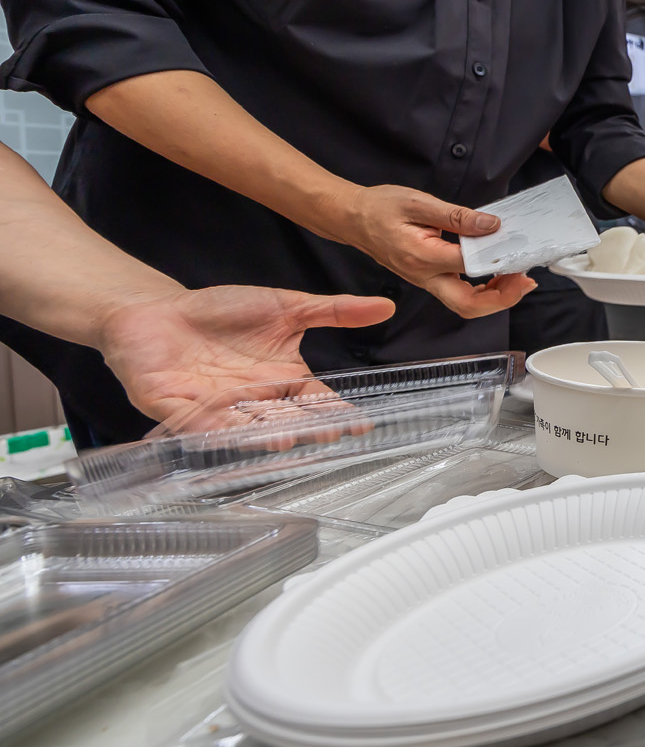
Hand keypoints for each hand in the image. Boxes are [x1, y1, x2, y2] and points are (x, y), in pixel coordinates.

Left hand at [96, 286, 395, 426]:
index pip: (316, 401)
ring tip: (286, 440)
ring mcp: (218, 410)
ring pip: (247, 428)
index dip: (337, 414)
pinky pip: (197, 424)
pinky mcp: (178, 411)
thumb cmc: (220, 312)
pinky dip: (212, 429)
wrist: (156, 312)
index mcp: (282, 379)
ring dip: (264, 436)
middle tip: (327, 435)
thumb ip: (334, 311)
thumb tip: (386, 306)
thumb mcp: (285, 306)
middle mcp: (255, 402)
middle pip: (286, 419)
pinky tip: (229, 433)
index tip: (360, 424)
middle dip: (305, 428)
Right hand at [335, 184, 534, 317]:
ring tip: (519, 278)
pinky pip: (460, 295)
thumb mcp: (419, 202)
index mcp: (422, 256)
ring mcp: (427, 282)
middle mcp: (424, 276)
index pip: (470, 265)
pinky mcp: (430, 279)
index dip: (500, 259)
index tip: (520, 248)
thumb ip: (457, 216)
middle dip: (502, 298)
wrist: (353, 218)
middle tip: (525, 280)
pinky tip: (498, 276)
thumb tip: (491, 225)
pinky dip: (483, 291)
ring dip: (496, 297)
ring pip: (465, 304)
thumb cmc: (380, 208)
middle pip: (468, 305)